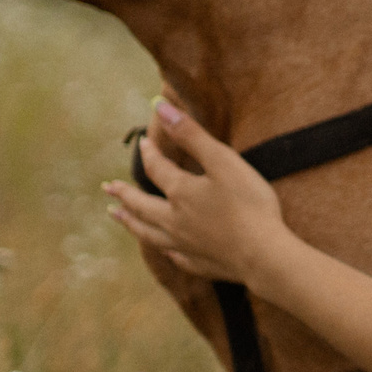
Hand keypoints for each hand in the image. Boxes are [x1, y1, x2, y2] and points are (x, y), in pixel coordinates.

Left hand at [104, 100, 291, 284]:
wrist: (264, 255)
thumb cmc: (248, 204)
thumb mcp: (223, 161)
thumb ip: (191, 135)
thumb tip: (159, 107)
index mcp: (181, 193)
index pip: (157, 169)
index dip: (149, 153)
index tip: (143, 144)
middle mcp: (175, 220)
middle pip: (142, 206)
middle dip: (124, 194)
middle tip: (107, 189)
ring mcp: (186, 245)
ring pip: (149, 233)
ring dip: (131, 223)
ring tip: (118, 217)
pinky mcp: (202, 264)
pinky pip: (177, 257)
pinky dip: (168, 251)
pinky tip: (167, 251)